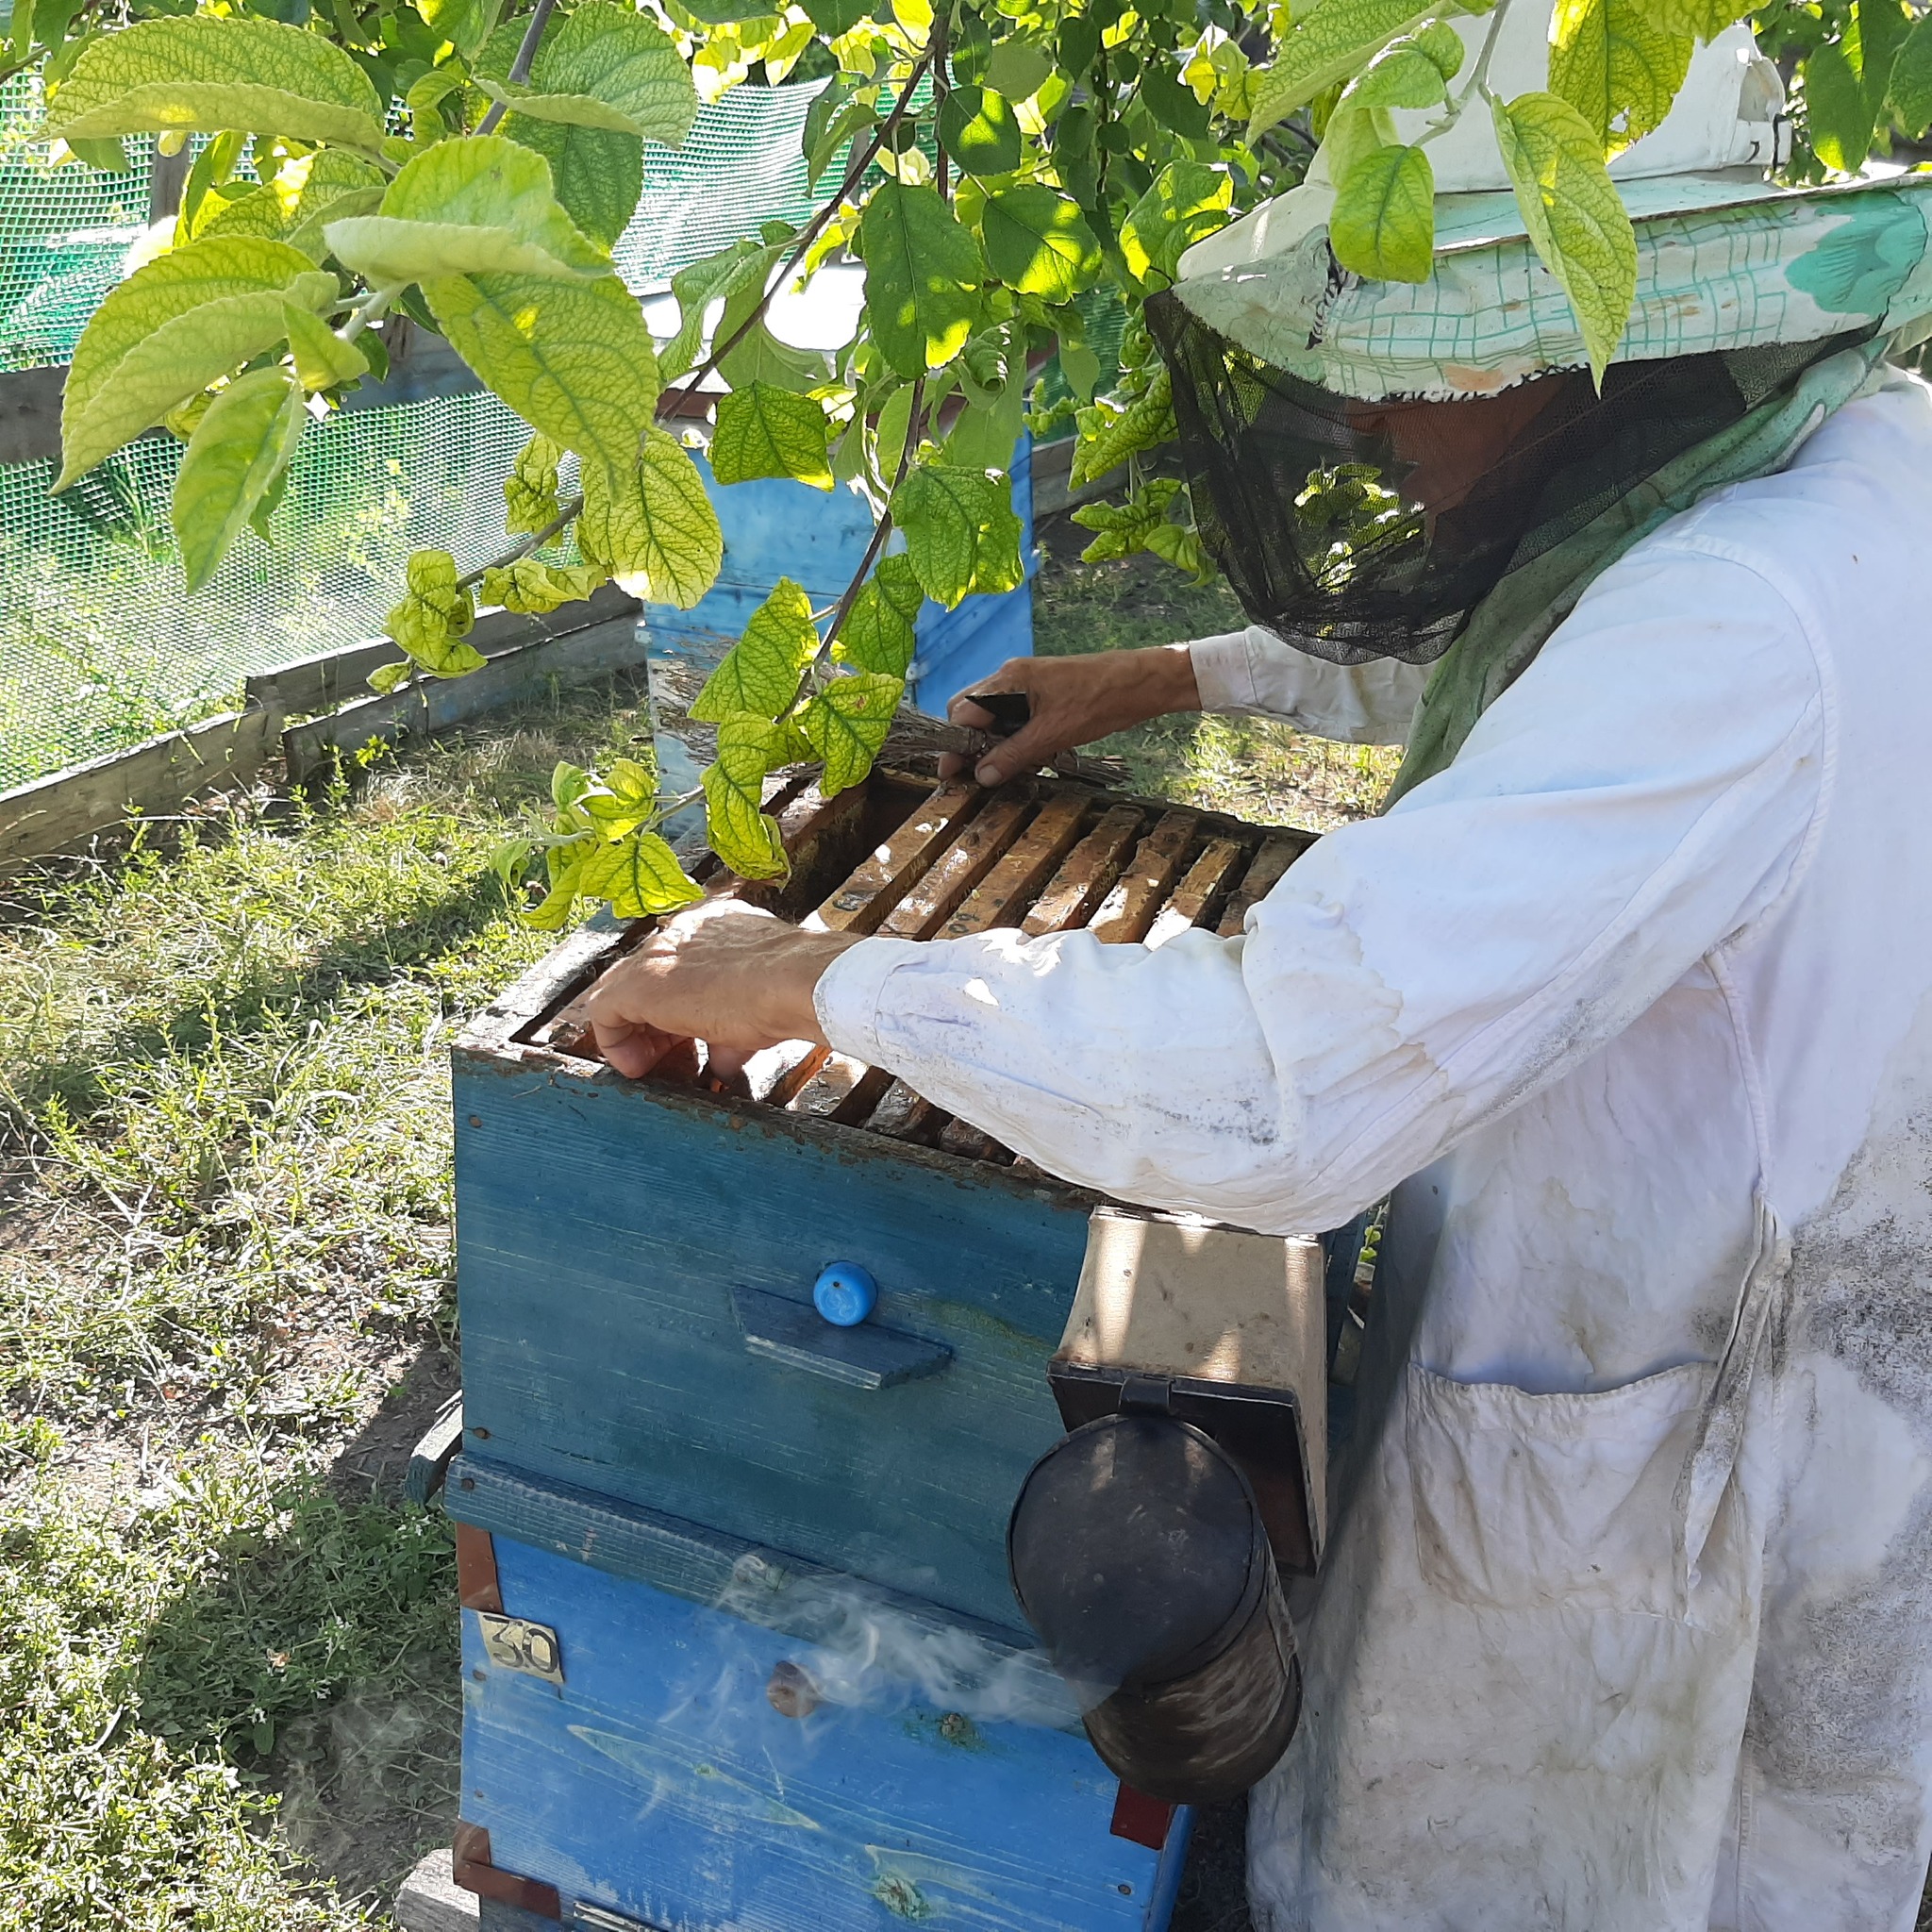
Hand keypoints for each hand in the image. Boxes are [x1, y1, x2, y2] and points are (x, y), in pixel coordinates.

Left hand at [584, 899, 866, 1079]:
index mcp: (715, 926)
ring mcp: (658, 953)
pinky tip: (637, 1066)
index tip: (692, 1041)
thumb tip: (723, 1059)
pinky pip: (604, 1010)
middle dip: (656, 1023)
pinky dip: (615, 1042)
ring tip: (651, 1064)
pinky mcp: (639, 982)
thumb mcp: (758, 1009)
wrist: (798, 982)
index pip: (681, 966)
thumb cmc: (793, 990)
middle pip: (649, 977)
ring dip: (637, 1033)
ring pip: (625, 991)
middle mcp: (682, 931)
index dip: (681, 1009)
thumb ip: (731, 1030)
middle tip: (673, 1057)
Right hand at [943, 646, 1201, 786]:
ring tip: (1003, 771)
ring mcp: (1027, 685)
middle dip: (970, 744)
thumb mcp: (1052, 735)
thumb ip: (1013, 755)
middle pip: (971, 712)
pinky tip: (1027, 759)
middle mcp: (1011, 678)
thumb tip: (981, 776)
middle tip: (976, 774)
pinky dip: (1014, 739)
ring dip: (994, 744)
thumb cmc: (1099, 702)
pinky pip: (1016, 718)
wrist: (1141, 683)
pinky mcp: (1044, 694)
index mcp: (1007, 680)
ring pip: (994, 717)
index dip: (954, 745)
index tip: (952, 773)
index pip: (962, 712)